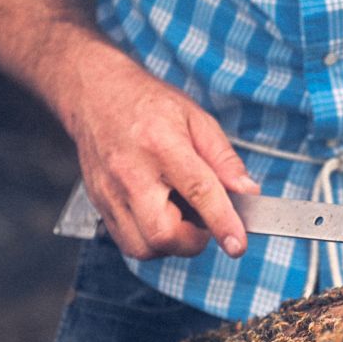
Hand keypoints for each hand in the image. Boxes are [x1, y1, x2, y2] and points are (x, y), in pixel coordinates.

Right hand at [64, 45, 258, 259]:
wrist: (95, 94)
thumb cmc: (148, 104)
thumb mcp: (196, 119)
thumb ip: (224, 159)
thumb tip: (247, 191)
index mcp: (161, 145)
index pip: (198, 192)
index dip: (222, 222)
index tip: (237, 244)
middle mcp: (130, 172)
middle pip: (162, 233)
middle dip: (192, 241)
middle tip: (204, 223)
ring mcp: (110, 192)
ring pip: (143, 247)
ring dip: (171, 244)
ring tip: (180, 218)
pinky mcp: (100, 204)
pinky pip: (128, 242)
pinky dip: (150, 242)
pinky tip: (160, 217)